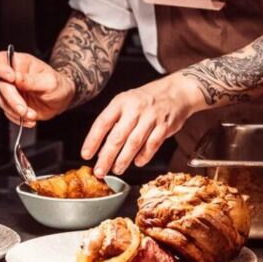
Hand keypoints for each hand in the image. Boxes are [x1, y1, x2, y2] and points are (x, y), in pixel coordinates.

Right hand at [0, 50, 74, 126]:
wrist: (62, 99)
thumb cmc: (57, 84)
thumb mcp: (49, 81)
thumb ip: (32, 80)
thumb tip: (16, 77)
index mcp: (21, 63)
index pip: (1, 60)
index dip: (1, 68)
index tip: (10, 78)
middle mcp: (13, 76)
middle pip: (2, 84)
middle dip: (12, 99)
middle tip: (24, 108)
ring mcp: (12, 90)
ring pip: (2, 100)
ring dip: (15, 111)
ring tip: (31, 114)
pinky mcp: (12, 104)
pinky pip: (8, 112)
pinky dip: (18, 118)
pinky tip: (30, 119)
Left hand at [80, 74, 206, 176]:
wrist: (176, 91)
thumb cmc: (146, 99)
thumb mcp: (127, 102)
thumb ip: (115, 123)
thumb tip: (101, 149)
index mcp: (121, 101)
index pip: (103, 122)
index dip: (93, 140)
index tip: (86, 155)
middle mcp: (135, 108)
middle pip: (117, 136)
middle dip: (106, 156)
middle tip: (99, 170)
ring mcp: (151, 117)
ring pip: (134, 143)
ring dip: (123, 160)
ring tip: (116, 169)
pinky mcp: (164, 126)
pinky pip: (152, 145)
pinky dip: (144, 156)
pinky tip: (137, 162)